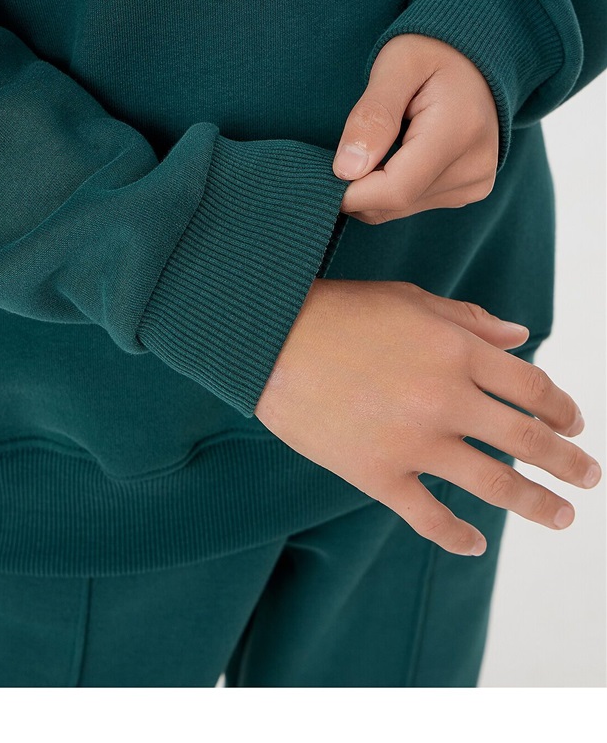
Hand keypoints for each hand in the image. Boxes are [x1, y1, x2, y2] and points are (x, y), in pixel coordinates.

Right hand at [254, 279, 601, 555]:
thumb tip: (522, 337)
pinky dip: (457, 536)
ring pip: (493, 483)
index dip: (562, 407)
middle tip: (589, 477)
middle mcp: (446, 398)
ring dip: (537, 504)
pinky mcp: (378, 474)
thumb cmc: (341, 312)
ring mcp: (414, 441)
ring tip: (562, 517)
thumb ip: (471, 321)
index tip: (574, 423)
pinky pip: (429, 516)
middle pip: (527, 438)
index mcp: (458, 351)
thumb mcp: (413, 302)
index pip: (532, 387)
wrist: (270, 340)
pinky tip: (474, 544)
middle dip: (568, 461)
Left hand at [333, 33, 499, 223]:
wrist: (475, 58)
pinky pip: (414, 205)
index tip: (323, 173)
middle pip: (395, 203)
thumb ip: (372, 116)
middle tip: (345, 149)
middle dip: (357, 188)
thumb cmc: (431, 51)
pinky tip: (396, 154)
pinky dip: (391, 188)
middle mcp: (474, 166)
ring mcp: (475, 183)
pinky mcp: (470, 191)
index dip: (351, 192)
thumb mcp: (396, 65)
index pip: (395, 189)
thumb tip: (345, 170)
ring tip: (377, 143)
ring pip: (400, 209)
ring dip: (373, 188)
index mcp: (459, 132)